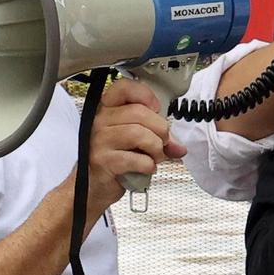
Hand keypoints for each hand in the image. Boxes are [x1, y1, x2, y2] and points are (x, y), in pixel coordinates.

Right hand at [81, 79, 186, 213]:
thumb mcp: (136, 142)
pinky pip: (135, 158)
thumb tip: (179, 147)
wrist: (94, 187)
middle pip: (139, 113)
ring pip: (138, 133)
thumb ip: (157, 138)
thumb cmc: (114, 160)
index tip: (156, 109)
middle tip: (162, 143)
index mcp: (107, 109)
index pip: (124, 87)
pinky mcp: (102, 160)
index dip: (145, 95)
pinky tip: (147, 168)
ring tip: (155, 157)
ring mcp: (99, 140)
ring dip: (155, 148)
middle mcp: (99, 120)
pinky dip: (148, 165)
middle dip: (160, 130)